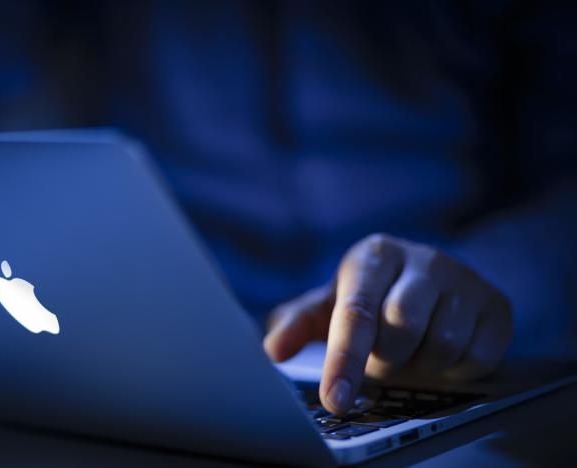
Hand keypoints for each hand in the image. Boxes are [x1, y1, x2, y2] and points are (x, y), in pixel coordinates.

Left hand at [263, 234, 511, 413]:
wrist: (427, 280)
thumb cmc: (369, 297)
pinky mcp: (496, 305)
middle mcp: (423, 259)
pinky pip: (476, 358)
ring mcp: (465, 280)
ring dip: (418, 366)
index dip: (343, 361)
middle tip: (378, 359)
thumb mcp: (329, 305)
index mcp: (374, 255)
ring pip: (442, 346)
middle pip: (401, 329)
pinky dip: (453, 370)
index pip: (356, 313)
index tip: (335, 400)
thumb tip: (272, 350)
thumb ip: (298, 324)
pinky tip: (438, 354)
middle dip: (384, 360)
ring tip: (408, 353)